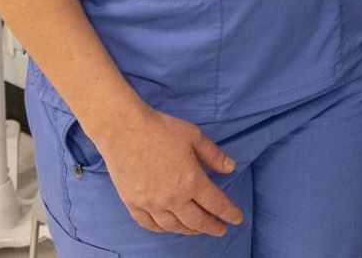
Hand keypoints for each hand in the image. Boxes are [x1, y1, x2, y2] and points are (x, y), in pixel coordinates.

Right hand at [92, 103, 242, 235]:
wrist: (124, 129)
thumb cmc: (161, 129)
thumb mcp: (194, 136)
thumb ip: (213, 155)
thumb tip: (230, 168)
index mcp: (191, 181)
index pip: (216, 204)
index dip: (229, 213)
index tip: (237, 219)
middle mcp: (173, 198)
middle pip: (196, 221)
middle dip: (212, 227)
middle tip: (220, 230)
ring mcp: (151, 204)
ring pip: (174, 226)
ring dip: (189, 230)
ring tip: (198, 230)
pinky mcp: (133, 203)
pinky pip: (150, 224)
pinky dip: (162, 229)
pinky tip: (168, 227)